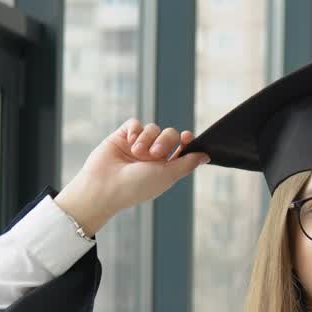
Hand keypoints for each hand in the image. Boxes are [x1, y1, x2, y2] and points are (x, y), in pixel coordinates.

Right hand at [53, 119, 208, 234]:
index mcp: (166, 167)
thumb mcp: (168, 176)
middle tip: (154, 154)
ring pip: (153, 128)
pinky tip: (130, 142)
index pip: (182, 148)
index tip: (186, 137)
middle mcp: (153, 156)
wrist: (105, 186)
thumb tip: (206, 156)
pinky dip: (135, 131)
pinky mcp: (122, 137)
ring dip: (148, 138)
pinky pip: (135, 124)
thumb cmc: (136, 187)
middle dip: (165, 141)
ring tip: (137, 152)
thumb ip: (187, 164)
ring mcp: (137, 145)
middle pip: (170, 135)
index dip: (187, 140)